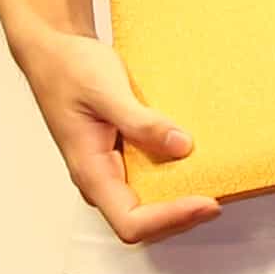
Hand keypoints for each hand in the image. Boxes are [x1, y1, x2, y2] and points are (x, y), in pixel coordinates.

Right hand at [13, 20, 216, 247]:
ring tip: (214, 183)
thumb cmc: (69, 69)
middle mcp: (99, 178)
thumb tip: (181, 146)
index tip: (207, 201)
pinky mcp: (120, 157)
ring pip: (146, 204)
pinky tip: (195, 163)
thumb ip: (140, 122)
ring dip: (180, 201)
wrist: (54, 51)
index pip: (130, 221)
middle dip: (181, 216)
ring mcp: (109, 169)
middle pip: (142, 223)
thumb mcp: (107, 91)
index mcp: (89, 170)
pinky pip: (149, 180)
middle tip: (220, 195)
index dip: (171, 218)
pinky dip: (174, 180)